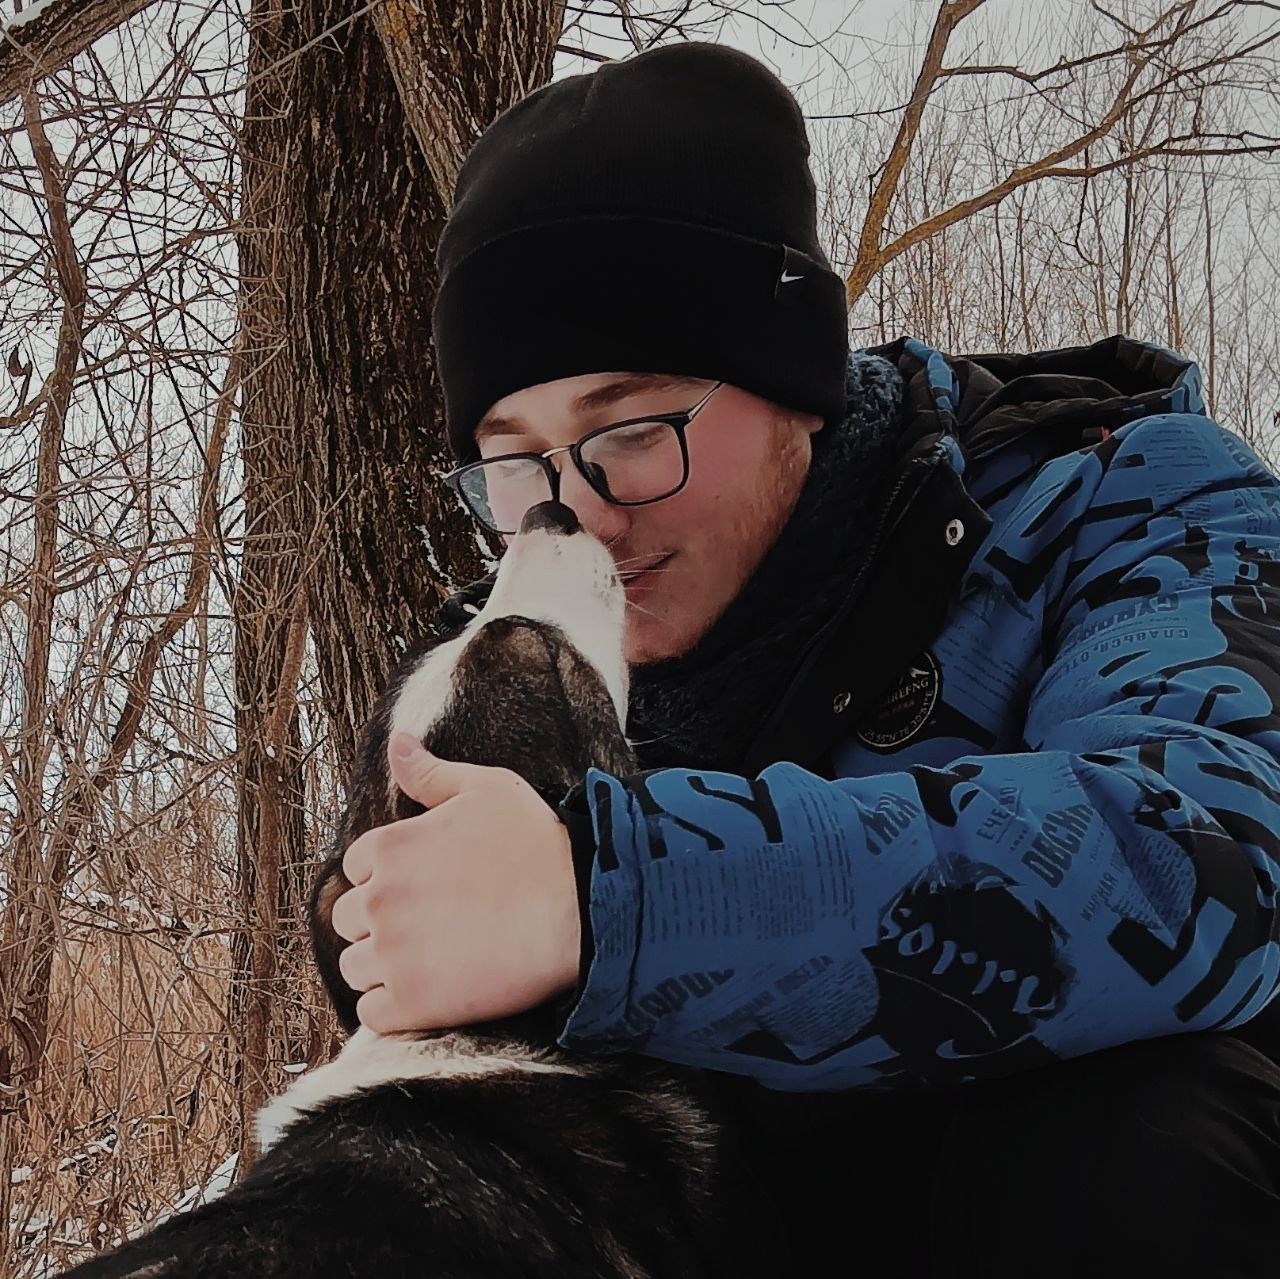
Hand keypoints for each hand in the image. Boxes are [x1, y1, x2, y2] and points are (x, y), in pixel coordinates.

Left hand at [331, 732, 579, 1034]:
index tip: (428, 884)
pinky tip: (429, 992)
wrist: (582, 908)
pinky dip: (393, 1008)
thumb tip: (397, 742)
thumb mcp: (486, 789)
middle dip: (383, 920)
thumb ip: (431, 773)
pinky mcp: (414, 1003)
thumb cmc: (538, 842)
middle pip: (350, 919)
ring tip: (433, 958)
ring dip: (384, 966)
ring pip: (357, 967)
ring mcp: (394, 954)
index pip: (357, 868)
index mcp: (388, 846)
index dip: (390, 875)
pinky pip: (373, 1015)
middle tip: (433, 923)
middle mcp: (380, 900)